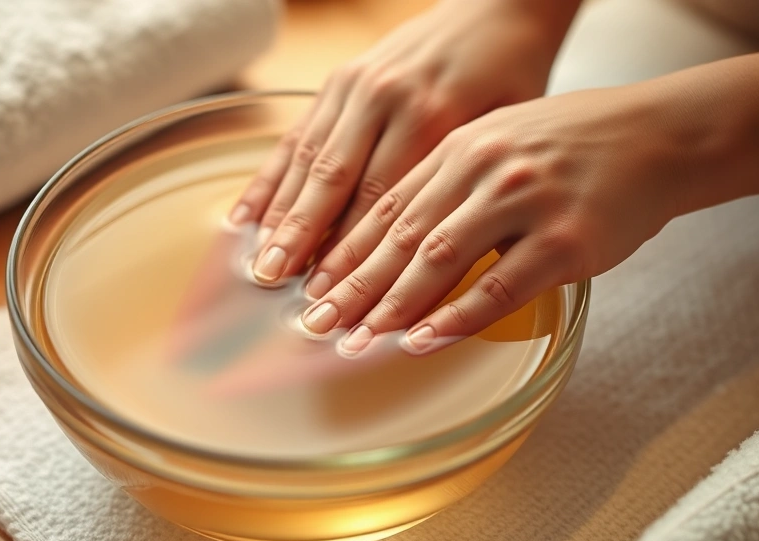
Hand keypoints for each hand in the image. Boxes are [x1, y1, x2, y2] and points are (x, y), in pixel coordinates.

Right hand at [228, 0, 578, 286]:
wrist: (499, 7)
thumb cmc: (513, 74)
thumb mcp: (506, 130)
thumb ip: (463, 184)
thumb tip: (432, 260)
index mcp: (432, 114)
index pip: (380, 199)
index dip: (352, 250)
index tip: (332, 293)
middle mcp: (384, 98)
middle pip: (333, 183)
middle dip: (301, 240)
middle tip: (275, 286)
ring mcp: (355, 86)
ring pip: (307, 161)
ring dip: (279, 216)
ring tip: (258, 265)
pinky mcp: (338, 81)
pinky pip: (297, 135)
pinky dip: (269, 179)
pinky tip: (246, 216)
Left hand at [298, 83, 692, 354]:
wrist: (659, 137)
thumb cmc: (572, 145)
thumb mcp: (498, 142)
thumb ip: (447, 182)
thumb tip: (389, 240)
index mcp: (460, 146)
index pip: (387, 205)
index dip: (345, 250)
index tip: (313, 287)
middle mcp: (485, 169)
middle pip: (401, 236)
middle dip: (352, 286)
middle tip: (316, 324)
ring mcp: (525, 202)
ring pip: (440, 261)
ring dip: (392, 306)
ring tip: (356, 340)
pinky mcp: (565, 241)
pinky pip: (499, 287)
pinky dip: (456, 318)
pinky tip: (422, 340)